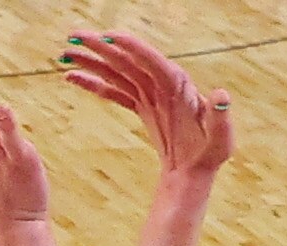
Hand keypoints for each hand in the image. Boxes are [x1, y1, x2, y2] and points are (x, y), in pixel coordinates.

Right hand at [62, 29, 232, 178]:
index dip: (130, 47)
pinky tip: (72, 78)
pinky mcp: (140, 105)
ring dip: (91, 62)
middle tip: (72, 36)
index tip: (108, 36)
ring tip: (64, 55)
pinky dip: (94, 84)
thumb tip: (222, 94)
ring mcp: (148, 93)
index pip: (151, 60)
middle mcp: (161, 82)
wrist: (196, 169)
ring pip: (115, 72)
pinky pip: (114, 90)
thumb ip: (220, 117)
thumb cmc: (211, 154)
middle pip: (126, 59)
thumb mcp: (221, 140)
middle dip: (99, 47)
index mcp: (178, 85)